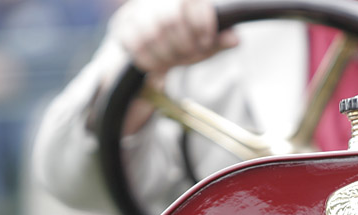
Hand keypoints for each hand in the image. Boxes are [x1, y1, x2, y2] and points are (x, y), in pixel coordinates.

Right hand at [95, 0, 238, 135]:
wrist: (153, 46)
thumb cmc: (185, 41)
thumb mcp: (206, 41)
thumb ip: (219, 39)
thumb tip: (235, 40)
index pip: (189, 1)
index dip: (201, 23)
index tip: (205, 42)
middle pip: (169, 18)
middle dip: (183, 43)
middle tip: (190, 55)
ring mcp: (136, 11)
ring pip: (150, 33)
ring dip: (167, 55)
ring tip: (174, 61)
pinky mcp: (122, 27)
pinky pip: (134, 46)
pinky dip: (150, 61)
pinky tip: (158, 66)